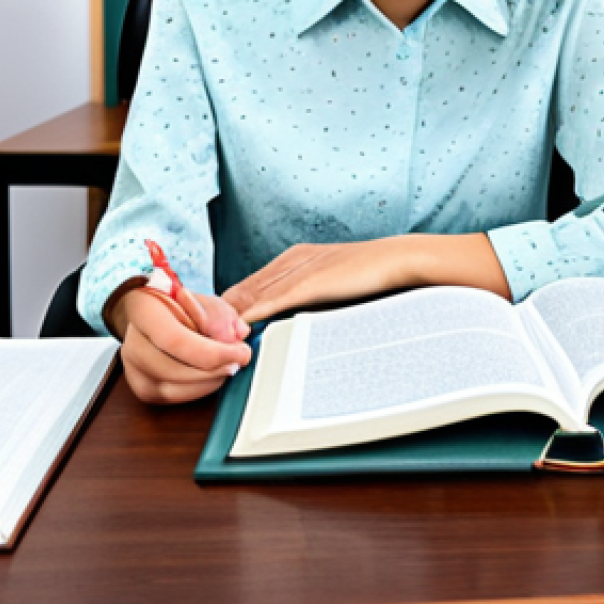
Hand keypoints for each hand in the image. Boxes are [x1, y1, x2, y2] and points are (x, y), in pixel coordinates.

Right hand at [118, 288, 251, 404]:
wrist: (154, 314)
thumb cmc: (179, 305)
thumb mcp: (203, 300)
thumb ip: (221, 315)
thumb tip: (238, 335)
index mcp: (144, 311)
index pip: (175, 340)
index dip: (211, 352)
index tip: (240, 352)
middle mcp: (132, 342)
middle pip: (174, 369)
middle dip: (214, 370)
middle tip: (239, 360)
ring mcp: (132, 368)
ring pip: (173, 389)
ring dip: (209, 382)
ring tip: (228, 367)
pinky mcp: (141, 387)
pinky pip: (171, 398)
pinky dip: (198, 390)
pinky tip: (212, 376)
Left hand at [222, 238, 412, 324]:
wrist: (397, 260)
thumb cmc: (371, 275)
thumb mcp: (329, 284)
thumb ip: (305, 297)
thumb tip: (283, 320)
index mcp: (293, 258)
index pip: (246, 287)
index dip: (227, 311)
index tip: (215, 334)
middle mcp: (288, 261)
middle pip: (240, 291)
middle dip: (220, 317)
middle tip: (205, 343)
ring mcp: (297, 271)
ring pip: (250, 296)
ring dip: (230, 321)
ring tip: (214, 344)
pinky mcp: (307, 282)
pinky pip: (270, 300)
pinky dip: (251, 316)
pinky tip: (239, 331)